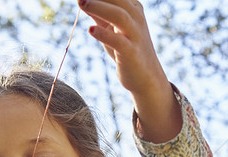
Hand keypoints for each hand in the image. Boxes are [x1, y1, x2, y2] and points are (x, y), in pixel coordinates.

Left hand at [78, 0, 180, 141]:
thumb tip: (82, 0)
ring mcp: (135, 35)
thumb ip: (98, 14)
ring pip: (119, 16)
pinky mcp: (131, 52)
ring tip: (81, 3)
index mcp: (133, 8)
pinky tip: (90, 30)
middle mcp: (136, 18)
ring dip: (99, 7)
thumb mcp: (110, 28)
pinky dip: (104, 34)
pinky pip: (118, 41)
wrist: (146, 78)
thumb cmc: (126, 50)